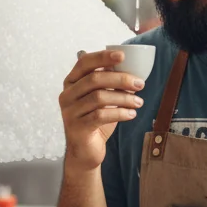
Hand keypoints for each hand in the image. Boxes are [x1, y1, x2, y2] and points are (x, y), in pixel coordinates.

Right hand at [59, 49, 144, 171]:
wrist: (85, 152)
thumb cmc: (95, 121)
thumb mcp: (101, 99)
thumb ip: (109, 84)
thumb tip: (131, 69)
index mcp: (71, 82)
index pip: (84, 62)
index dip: (103, 56)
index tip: (123, 55)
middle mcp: (67, 95)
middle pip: (94, 79)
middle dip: (120, 79)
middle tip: (139, 84)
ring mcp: (69, 112)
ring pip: (99, 98)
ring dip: (123, 98)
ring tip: (138, 102)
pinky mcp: (77, 128)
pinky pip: (100, 116)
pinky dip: (119, 113)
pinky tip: (131, 114)